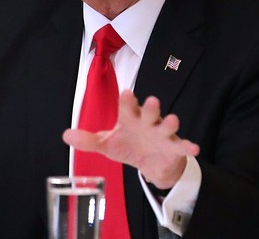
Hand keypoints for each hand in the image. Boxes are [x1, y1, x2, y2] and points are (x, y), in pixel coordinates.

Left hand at [63, 90, 199, 188]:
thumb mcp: (106, 145)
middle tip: (151, 100)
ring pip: (167, 126)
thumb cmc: (128, 146)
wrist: (150, 164)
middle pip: (149, 112)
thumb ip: (88, 140)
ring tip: (172, 119)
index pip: (127, 107)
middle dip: (150, 107)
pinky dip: (189, 146)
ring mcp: (162, 134)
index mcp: (130, 118)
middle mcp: (147, 122)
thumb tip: (65, 135)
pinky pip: (182, 146)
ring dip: (170, 123)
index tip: (126, 93)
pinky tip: (193, 148)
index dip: (127, 101)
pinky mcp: (174, 148)